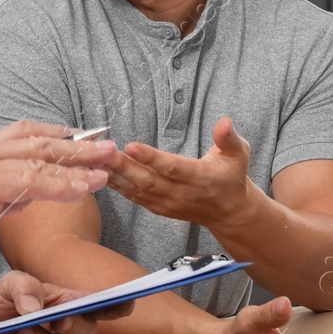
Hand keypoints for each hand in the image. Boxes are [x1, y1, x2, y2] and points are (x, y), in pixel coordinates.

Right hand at [0, 121, 116, 302]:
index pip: (25, 134)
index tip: (84, 139)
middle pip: (40, 140)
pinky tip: (85, 186)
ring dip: (79, 159)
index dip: (57, 136)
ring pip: (41, 156)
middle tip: (108, 144)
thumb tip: (25, 195)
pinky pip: (33, 180)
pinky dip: (62, 182)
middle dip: (78, 142)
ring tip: (108, 162)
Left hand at [0, 271, 134, 333]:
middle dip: (70, 326)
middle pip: (83, 333)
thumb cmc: (5, 304)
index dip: (117, 306)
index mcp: (75, 307)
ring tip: (10, 329)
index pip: (103, 308)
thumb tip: (33, 307)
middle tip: (55, 319)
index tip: (128, 302)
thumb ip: (24, 288)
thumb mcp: (11, 284)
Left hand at [107, 116, 254, 230]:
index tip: (131, 146)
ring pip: (136, 189)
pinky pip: (133, 197)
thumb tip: (224, 121)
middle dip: (122, 165)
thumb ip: (229, 138)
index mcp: (200, 178)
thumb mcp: (238, 154)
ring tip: (93, 160)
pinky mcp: (158, 208)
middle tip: (101, 151)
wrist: (228, 212)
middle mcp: (181, 193)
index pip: (172, 167)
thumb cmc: (232, 176)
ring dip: (114, 175)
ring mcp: (168, 204)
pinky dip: (116, 186)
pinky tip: (100, 174)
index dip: (151, 158)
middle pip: (147, 180)